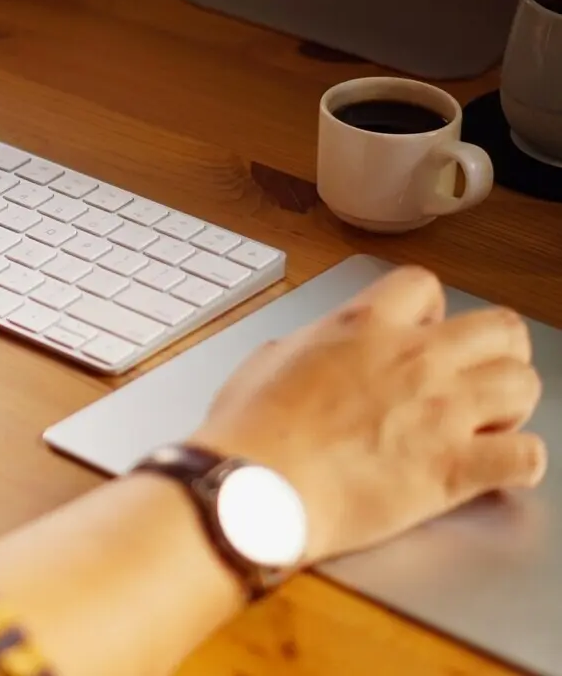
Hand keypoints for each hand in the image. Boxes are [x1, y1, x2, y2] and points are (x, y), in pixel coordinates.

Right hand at [193, 266, 545, 564]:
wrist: (254, 491)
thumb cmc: (250, 433)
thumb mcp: (267, 361)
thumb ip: (310, 346)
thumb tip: (316, 353)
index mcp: (362, 325)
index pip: (425, 286)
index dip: (429, 311)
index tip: (421, 335)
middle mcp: (414, 359)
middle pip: (501, 328)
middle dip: (496, 352)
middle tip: (475, 377)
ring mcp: (441, 413)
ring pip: (524, 385)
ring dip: (510, 406)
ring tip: (485, 425)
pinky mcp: (454, 470)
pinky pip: (526, 457)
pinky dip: (517, 463)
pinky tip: (492, 470)